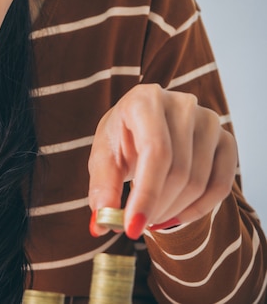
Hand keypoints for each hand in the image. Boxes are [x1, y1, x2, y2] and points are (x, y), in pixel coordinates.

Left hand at [87, 84, 237, 239]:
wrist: (144, 124)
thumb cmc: (121, 138)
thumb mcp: (104, 157)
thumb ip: (102, 186)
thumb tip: (102, 223)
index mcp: (145, 100)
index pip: (156, 152)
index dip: (146, 194)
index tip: (131, 227)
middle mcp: (182, 105)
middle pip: (179, 171)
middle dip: (156, 207)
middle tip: (135, 225)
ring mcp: (209, 121)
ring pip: (199, 182)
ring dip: (172, 210)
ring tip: (149, 216)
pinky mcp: (225, 140)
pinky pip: (220, 185)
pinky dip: (197, 210)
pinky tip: (173, 215)